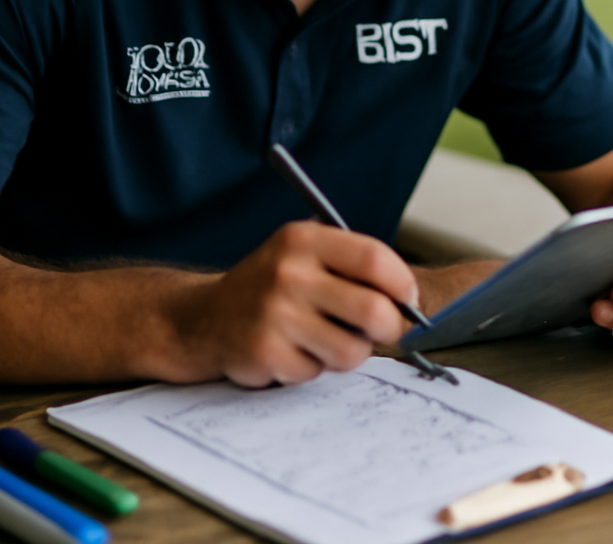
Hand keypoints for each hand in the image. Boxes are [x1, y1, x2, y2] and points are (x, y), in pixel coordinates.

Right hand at [171, 221, 418, 386]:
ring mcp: (275, 314)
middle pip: (373, 311)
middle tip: (377, 332)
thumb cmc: (271, 288)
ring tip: (323, 341)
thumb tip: (410, 300)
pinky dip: (310, 368)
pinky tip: (290, 351)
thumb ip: (351, 266)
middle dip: (387, 329)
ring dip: (346, 353)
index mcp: (303, 240)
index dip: (401, 285)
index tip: (407, 301)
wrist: (202, 318)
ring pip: (351, 351)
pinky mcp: (265, 352)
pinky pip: (317, 372)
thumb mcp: (302, 255)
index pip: (374, 259)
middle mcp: (288, 272)